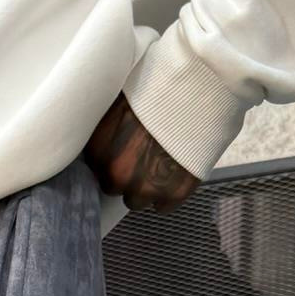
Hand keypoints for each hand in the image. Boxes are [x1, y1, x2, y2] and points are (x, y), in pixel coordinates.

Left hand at [84, 93, 198, 214]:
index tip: (123, 150)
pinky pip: (162, 207)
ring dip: (145, 187)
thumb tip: (107, 139)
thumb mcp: (120, 99)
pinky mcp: (172, 195)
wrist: (198, 89)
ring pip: (136, 201)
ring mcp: (145, 188)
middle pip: (114, 187)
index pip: (95, 167)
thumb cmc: (159, 88)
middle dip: (126, 175)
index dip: (111, 158)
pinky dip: (168, 193)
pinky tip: (175, 172)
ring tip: (160, 163)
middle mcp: (117, 174)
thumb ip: (108, 127)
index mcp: (99, 151)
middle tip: (144, 155)